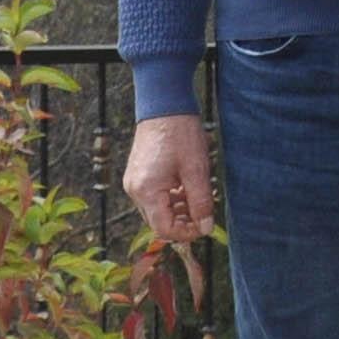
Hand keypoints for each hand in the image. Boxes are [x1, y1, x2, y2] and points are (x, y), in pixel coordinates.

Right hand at [123, 114, 213, 245]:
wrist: (164, 105)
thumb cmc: (180, 133)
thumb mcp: (196, 170)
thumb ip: (201, 202)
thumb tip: (206, 228)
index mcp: (146, 191)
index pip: (164, 229)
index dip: (186, 233)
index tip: (205, 226)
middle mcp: (134, 190)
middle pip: (159, 222)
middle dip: (183, 222)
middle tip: (204, 213)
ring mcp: (133, 182)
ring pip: (157, 211)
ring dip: (178, 211)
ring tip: (198, 197)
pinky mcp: (137, 175)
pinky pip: (154, 198)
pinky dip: (171, 199)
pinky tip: (186, 189)